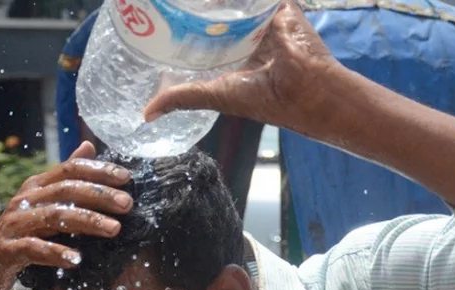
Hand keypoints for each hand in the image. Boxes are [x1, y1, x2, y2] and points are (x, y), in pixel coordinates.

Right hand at [0, 141, 132, 289]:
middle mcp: (24, 201)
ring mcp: (14, 225)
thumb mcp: (42, 203)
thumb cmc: (19, 234)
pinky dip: (56, 253)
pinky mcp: (7, 250)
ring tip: (113, 229)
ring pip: (53, 217)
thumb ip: (65, 177)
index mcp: (35, 187)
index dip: (98, 170)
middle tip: (127, 204)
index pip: (69, 169)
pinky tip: (77, 259)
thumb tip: (88, 146)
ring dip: (86, 221)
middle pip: (65, 190)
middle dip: (99, 195)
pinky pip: (34, 249)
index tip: (126, 178)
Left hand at [143, 0, 345, 138]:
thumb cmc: (265, 97)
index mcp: (235, 54)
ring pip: (235, 3)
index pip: (205, 36)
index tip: (158, 22)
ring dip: (218, 3)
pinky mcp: (279, 4)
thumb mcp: (216, 95)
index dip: (184, 30)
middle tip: (167, 3)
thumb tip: (147, 114)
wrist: (307, 88)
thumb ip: (182, 98)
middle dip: (197, 10)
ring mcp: (264, 18)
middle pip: (218, 14)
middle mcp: (249, 35)